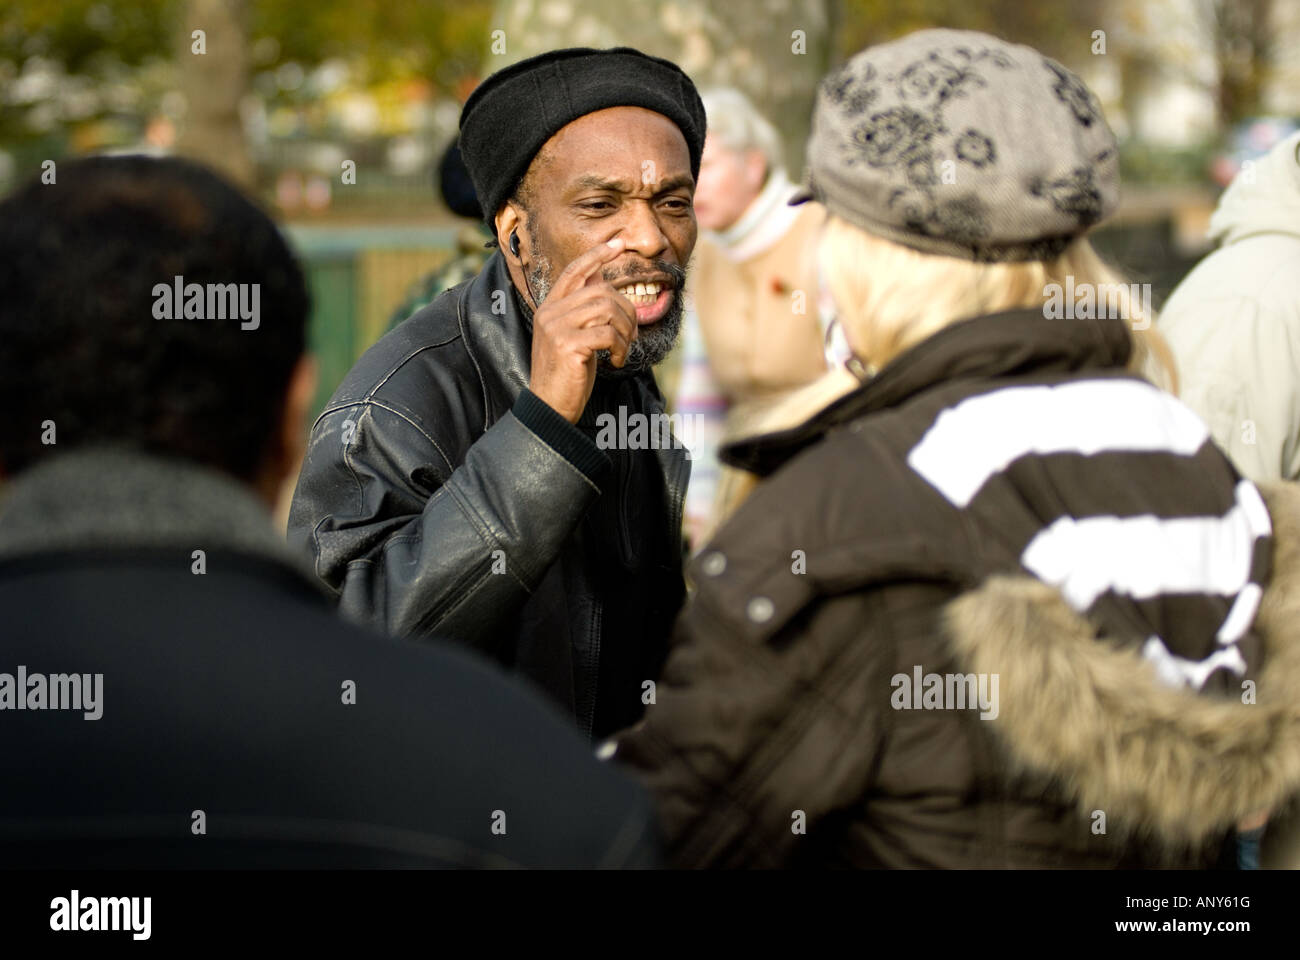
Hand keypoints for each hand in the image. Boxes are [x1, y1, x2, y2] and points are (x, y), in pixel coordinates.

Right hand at [528, 238, 636, 423]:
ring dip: (625, 331)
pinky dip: (620, 347)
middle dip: (626, 311)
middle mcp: (550, 312)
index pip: (574, 271)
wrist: (549, 407)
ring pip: (607, 309)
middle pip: (601, 292)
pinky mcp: (567, 345)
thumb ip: (585, 313)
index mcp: (550, 308)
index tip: (618, 243)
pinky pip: (608, 334)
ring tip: (622, 350)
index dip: (596, 255)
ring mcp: (556, 327)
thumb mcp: (575, 338)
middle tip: (632, 335)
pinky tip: (615, 362)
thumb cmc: (567, 375)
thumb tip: (604, 283)